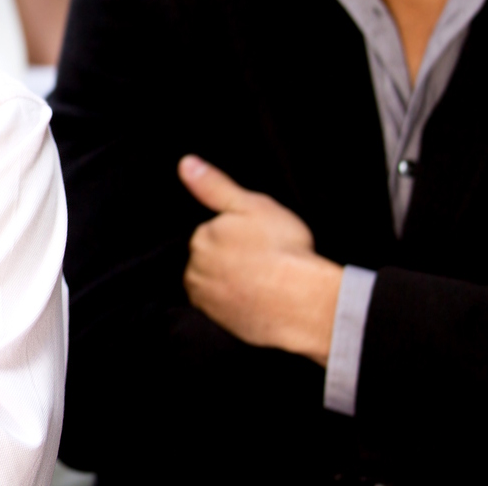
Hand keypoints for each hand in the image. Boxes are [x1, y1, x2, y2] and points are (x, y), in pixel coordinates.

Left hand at [179, 155, 342, 363]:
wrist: (302, 302)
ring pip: (214, 285)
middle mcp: (195, 270)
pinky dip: (236, 305)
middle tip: (262, 263)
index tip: (258, 243)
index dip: (236, 237)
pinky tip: (258, 301)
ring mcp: (206, 300)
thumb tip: (185, 164)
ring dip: (231, 283)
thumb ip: (214, 186)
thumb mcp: (251, 205)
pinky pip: (223, 310)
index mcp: (201, 238)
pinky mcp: (219, 324)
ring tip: (262, 283)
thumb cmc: (282, 250)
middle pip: (209, 260)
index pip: (210, 235)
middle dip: (229, 260)